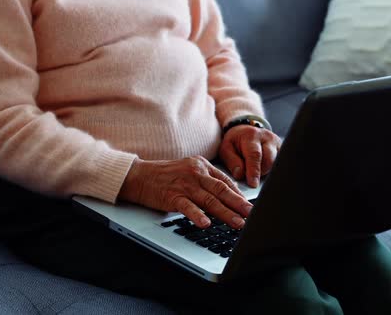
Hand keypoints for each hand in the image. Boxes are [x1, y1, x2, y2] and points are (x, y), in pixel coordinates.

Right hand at [118, 156, 252, 228]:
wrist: (139, 176)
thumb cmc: (164, 176)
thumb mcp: (188, 171)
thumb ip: (205, 181)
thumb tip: (224, 196)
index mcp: (201, 166)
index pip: (225, 181)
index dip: (239, 195)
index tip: (249, 206)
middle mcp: (195, 173)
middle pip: (222, 190)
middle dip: (239, 204)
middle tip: (251, 214)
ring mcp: (184, 185)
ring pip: (210, 200)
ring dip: (226, 213)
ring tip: (238, 223)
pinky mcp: (172, 196)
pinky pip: (188, 207)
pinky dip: (198, 215)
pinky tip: (206, 224)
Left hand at [219, 125, 281, 187]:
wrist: (245, 131)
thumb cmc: (235, 142)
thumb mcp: (226, 149)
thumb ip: (231, 161)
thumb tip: (240, 174)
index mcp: (251, 136)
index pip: (255, 155)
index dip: (254, 171)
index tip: (253, 184)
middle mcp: (267, 138)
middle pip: (269, 160)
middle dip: (260, 173)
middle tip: (250, 176)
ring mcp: (277, 143)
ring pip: (276, 164)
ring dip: (265, 172)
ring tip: (255, 169)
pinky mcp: (282, 150)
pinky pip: (280, 164)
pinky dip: (272, 170)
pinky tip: (263, 169)